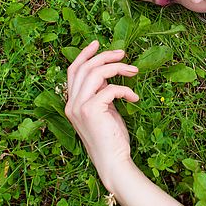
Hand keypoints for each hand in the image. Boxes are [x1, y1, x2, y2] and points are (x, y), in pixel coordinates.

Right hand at [65, 40, 139, 183]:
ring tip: (134, 70)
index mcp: (72, 103)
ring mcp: (78, 107)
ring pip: (96, 73)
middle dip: (105, 56)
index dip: (84, 55)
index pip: (73, 71)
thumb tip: (109, 73)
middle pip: (84, 67)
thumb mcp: (104, 110)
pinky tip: (134, 98)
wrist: (113, 162)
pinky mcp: (90, 110)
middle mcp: (71, 104)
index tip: (97, 43)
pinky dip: (125, 89)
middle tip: (123, 53)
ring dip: (117, 67)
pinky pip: (110, 88)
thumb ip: (101, 92)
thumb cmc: (111, 138)